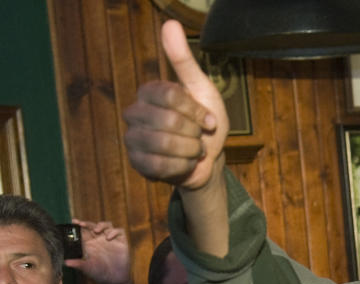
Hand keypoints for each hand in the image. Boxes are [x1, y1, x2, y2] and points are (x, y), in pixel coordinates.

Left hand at [64, 220, 132, 283]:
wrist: (114, 280)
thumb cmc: (98, 273)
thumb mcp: (87, 268)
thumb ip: (78, 264)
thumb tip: (65, 263)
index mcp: (89, 244)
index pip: (83, 231)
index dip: (78, 225)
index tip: (73, 222)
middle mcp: (99, 240)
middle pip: (93, 226)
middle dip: (87, 223)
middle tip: (81, 224)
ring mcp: (111, 239)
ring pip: (106, 225)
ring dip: (101, 225)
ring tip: (97, 230)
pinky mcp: (121, 241)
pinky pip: (119, 231)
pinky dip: (114, 232)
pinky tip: (109, 237)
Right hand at [122, 20, 226, 187]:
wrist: (209, 161)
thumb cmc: (206, 123)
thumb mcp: (202, 90)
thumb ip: (184, 61)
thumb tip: (170, 24)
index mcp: (149, 92)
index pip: (170, 95)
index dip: (196, 111)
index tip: (209, 120)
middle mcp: (134, 112)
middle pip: (168, 120)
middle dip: (194, 133)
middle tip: (199, 137)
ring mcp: (133, 139)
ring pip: (164, 143)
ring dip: (191, 150)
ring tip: (194, 150)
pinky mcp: (137, 164)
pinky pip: (161, 166)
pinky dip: (183, 166)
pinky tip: (186, 163)